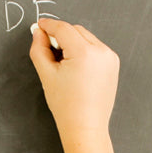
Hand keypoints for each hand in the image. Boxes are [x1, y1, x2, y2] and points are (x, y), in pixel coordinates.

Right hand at [30, 19, 123, 152]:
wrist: (86, 126)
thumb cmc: (66, 106)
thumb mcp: (46, 75)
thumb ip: (39, 49)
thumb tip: (38, 32)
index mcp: (85, 53)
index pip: (63, 29)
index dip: (49, 25)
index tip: (39, 25)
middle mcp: (101, 52)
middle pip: (76, 30)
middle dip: (61, 35)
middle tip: (48, 48)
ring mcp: (110, 58)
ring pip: (86, 37)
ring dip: (73, 42)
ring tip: (63, 62)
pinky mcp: (113, 64)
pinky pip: (95, 48)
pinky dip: (84, 50)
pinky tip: (75, 67)